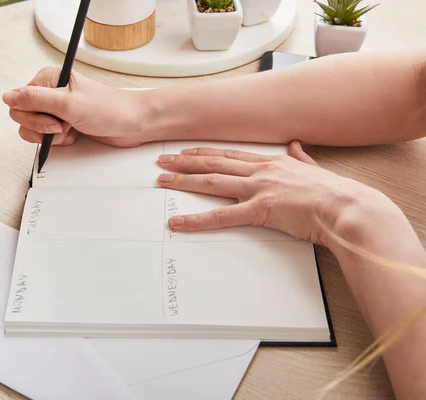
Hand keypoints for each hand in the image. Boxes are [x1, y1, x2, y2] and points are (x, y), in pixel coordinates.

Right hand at [2, 67, 148, 146]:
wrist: (133, 124)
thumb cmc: (109, 109)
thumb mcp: (68, 103)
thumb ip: (34, 99)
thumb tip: (7, 96)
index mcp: (47, 80)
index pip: (18, 100)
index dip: (32, 115)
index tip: (53, 119)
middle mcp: (49, 94)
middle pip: (22, 117)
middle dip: (41, 127)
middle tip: (64, 125)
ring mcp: (56, 111)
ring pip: (33, 130)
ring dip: (51, 136)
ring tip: (70, 129)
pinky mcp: (63, 126)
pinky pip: (47, 138)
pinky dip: (59, 141)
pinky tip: (74, 135)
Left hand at [156, 141, 387, 245]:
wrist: (346, 207)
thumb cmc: (333, 193)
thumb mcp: (314, 169)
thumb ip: (301, 157)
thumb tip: (296, 145)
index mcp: (271, 162)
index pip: (229, 155)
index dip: (205, 153)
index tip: (186, 152)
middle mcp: (260, 171)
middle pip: (214, 163)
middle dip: (185, 162)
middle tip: (162, 162)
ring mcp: (258, 188)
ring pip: (212, 181)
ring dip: (183, 180)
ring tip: (161, 181)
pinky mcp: (260, 210)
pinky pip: (221, 216)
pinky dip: (197, 220)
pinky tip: (178, 223)